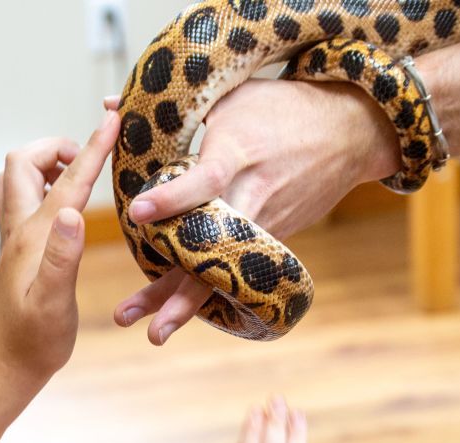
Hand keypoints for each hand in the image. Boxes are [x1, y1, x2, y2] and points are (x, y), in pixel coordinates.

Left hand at [0, 111, 119, 395]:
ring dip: (43, 164)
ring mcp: (13, 240)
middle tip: (86, 158)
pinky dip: (40, 186)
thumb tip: (72, 211)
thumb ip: (62, 257)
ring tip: (74, 174)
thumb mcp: (53, 304)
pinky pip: (21, 201)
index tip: (113, 119)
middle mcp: (18, 231)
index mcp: (34, 237)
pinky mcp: (16, 253)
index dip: (93, 147)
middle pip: (22, 161)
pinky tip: (60, 204)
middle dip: (55, 146)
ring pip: (16, 178)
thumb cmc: (33, 343)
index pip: (67, 180)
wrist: (2, 368)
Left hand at [106, 78, 398, 343]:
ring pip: (219, 272)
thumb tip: (106, 104)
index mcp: (240, 152)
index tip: (138, 212)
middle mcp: (252, 197)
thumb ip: (174, 105)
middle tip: (140, 321)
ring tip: (154, 334)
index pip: (205, 180)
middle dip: (176, 289)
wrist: (352, 133)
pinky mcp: (270, 240)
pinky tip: (175, 312)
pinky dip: (206, 291)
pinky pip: (233, 269)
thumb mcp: (233, 91)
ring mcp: (264, 225)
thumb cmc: (285, 105)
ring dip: (185, 304)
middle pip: (211, 251)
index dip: (174, 197)